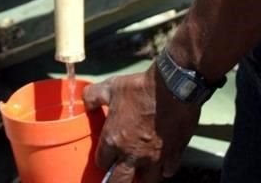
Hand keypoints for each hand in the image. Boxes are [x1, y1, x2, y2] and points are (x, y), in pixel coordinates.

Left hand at [83, 64, 200, 181]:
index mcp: (114, 140)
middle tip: (118, 174)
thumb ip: (93, 97)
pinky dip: (164, 169)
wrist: (173, 86)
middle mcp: (133, 154)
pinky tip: (162, 163)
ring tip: (141, 171)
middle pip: (120, 182)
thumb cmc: (140, 88)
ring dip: (142, 177)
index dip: (103, 160)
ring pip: (147, 181)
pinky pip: (168, 171)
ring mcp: (155, 157)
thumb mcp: (110, 87)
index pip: (102, 163)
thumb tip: (86, 102)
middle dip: (117, 180)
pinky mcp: (174, 155)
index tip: (105, 157)